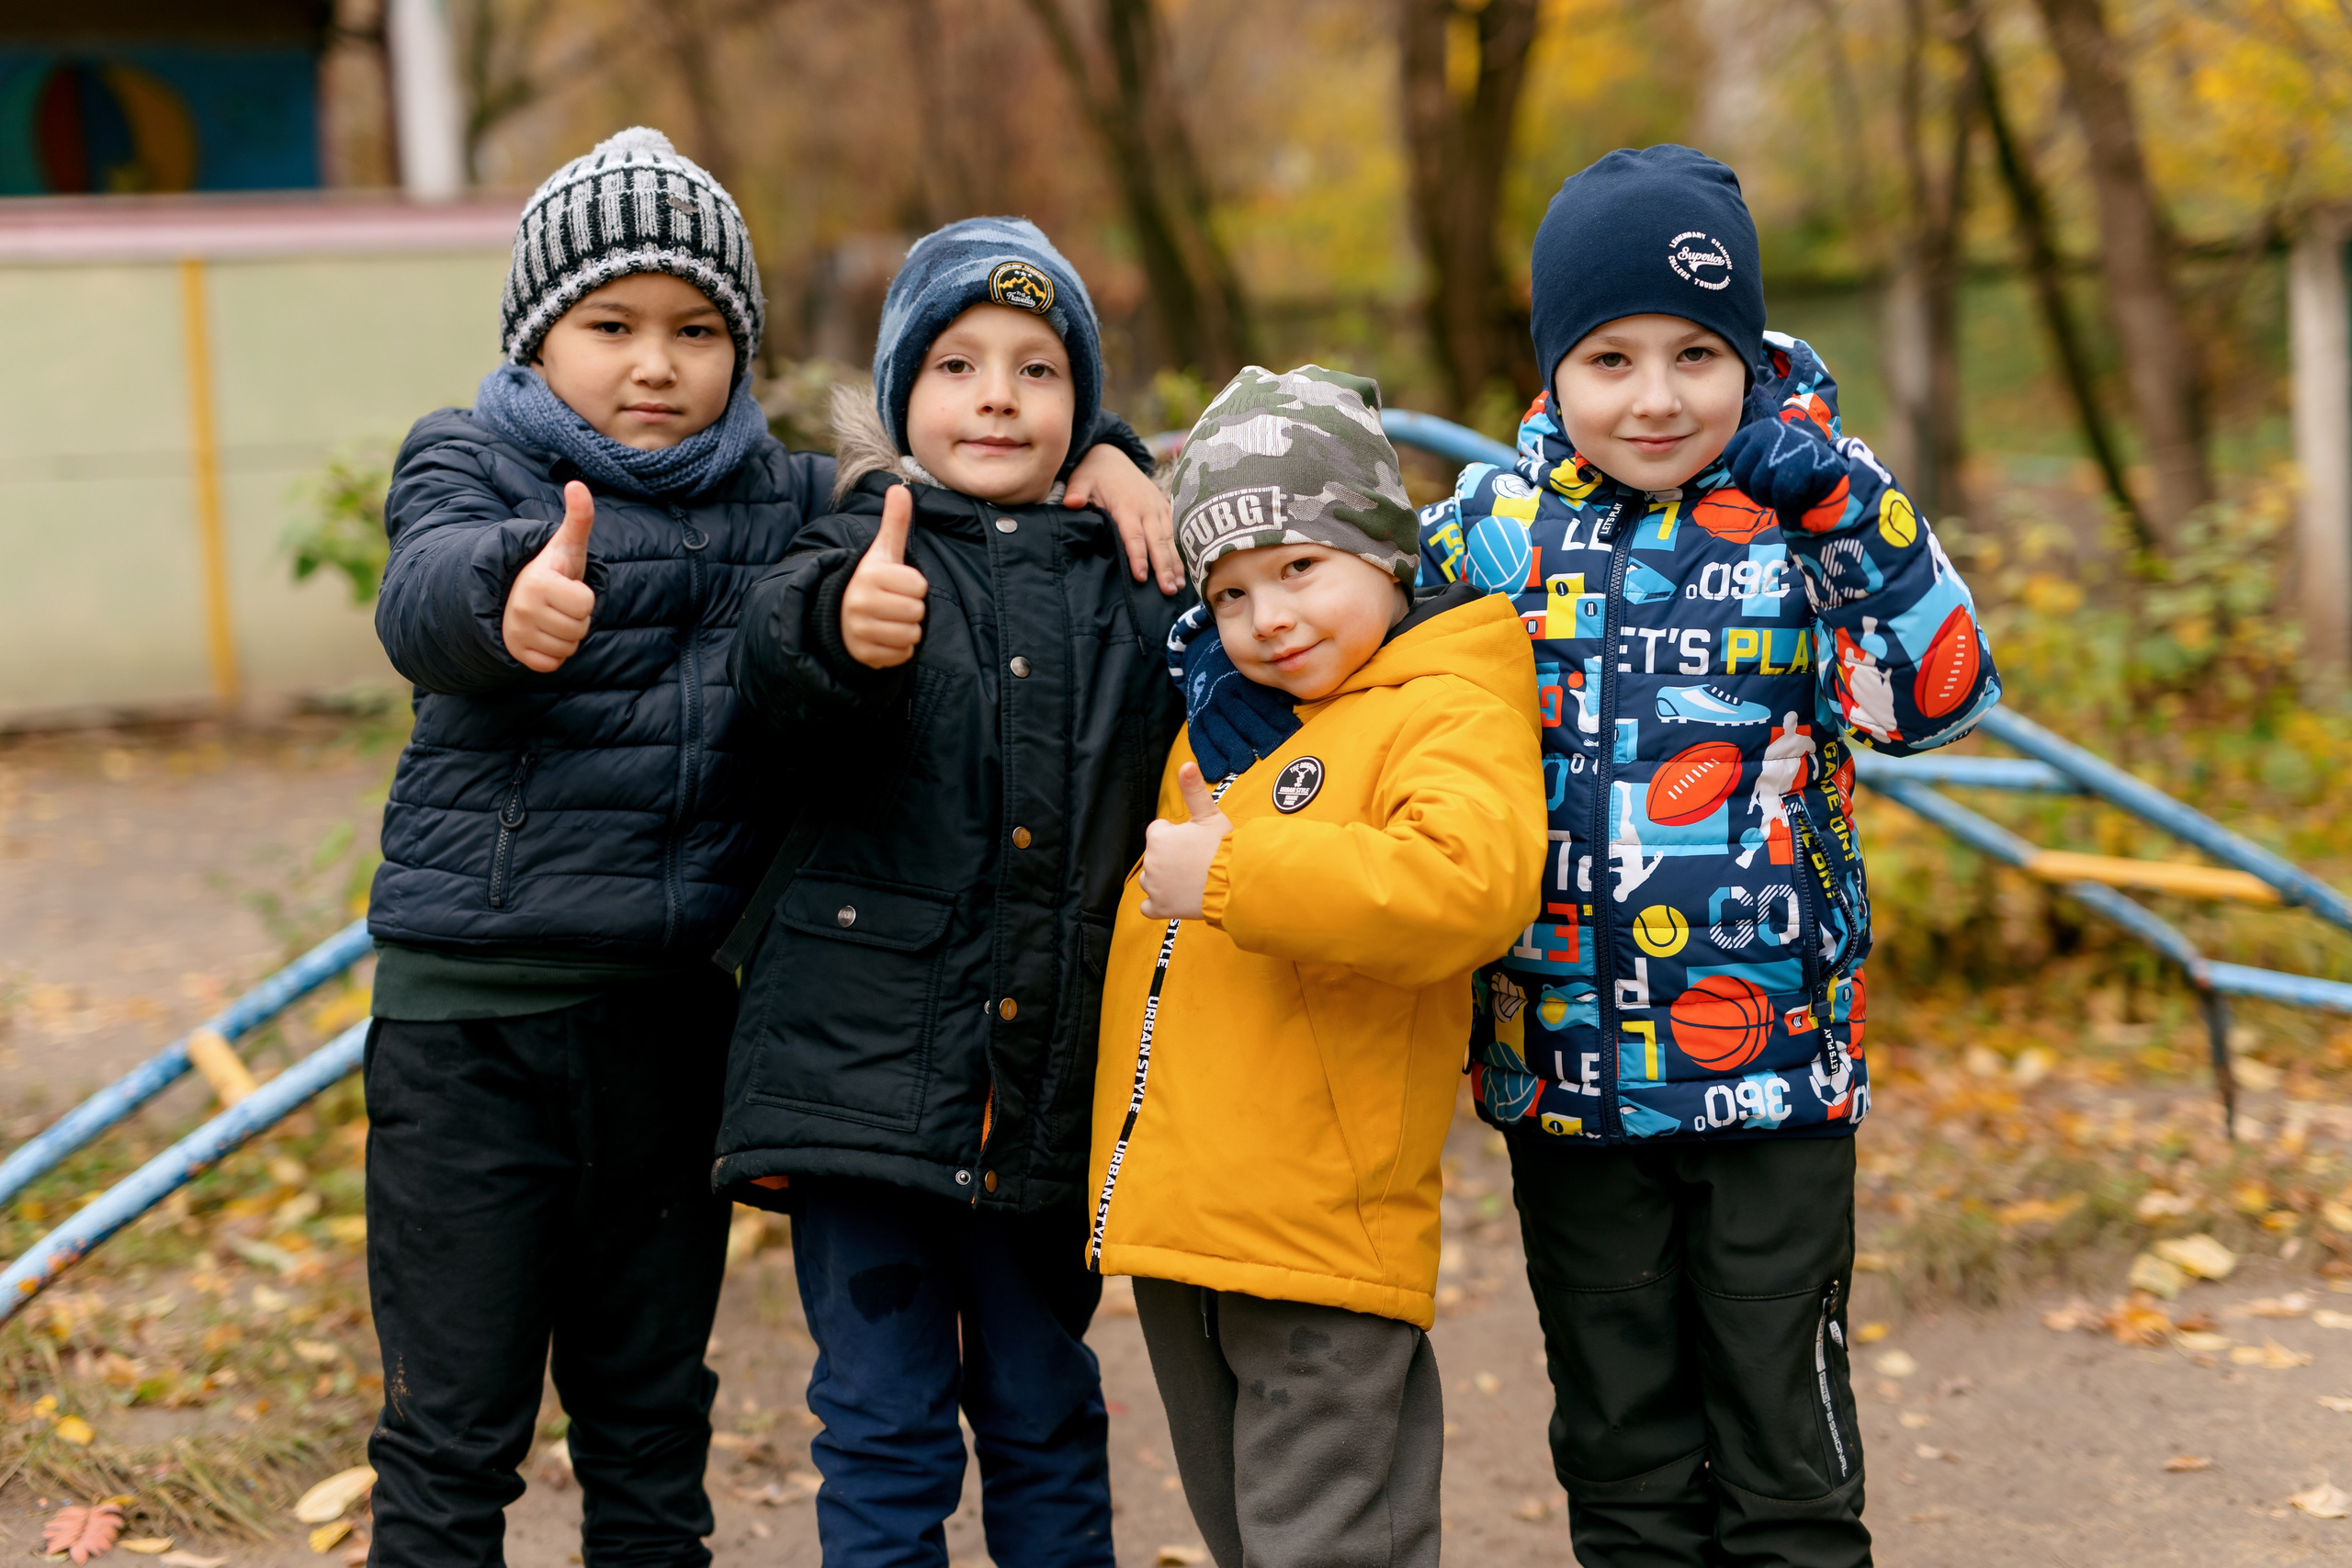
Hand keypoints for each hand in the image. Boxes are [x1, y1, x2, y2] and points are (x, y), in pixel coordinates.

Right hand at [502, 481, 596, 671]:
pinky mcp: (515, 653)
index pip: (586, 604)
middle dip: (577, 618)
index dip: (584, 597)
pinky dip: (553, 654)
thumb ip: (578, 518)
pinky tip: (543, 635)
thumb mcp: (566, 545)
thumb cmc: (550, 569)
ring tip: (551, 617)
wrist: (513, 592)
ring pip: (568, 648)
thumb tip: (578, 484)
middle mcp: (523, 608)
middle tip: (559, 604)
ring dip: (567, 636)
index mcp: (539, 582)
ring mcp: (516, 633)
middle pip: (579, 629)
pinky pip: (552, 664)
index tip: (567, 587)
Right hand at [840, 484, 929, 668]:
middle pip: (917, 611)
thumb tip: (899, 488)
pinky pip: (902, 655)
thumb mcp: (883, 551)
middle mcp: (860, 602)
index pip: (919, 586)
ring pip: (912, 635)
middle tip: (894, 604)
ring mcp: (859, 631)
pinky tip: (884, 637)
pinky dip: (899, 649)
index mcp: (869, 575)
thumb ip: (894, 522)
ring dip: (907, 630)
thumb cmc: (872, 580)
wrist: (840, 614)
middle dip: (913, 609)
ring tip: (889, 620)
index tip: (897, 584)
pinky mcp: (863, 654)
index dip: (914, 586)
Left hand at [1067, 442, 1179, 592]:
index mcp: (1126, 505)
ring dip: (1176, 564)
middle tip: (1168, 590)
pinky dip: (1181, 552)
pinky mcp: (1165, 509)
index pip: (1134, 536)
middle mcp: (1147, 508)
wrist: (1111, 456)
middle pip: (1157, 542)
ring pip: (1170, 540)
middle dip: (1164, 567)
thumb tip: (1071, 503)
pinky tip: (1184, 572)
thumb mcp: (1081, 479)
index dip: (1138, 556)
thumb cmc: (1093, 473)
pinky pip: (1175, 532)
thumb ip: (1076, 492)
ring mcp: (1159, 508)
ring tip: (1178, 587)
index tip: (1141, 577)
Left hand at [1139, 763, 1231, 920]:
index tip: (1193, 841)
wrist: (1236, 883)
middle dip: (1171, 858)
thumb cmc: (1224, 848)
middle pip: (1156, 857)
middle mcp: (1150, 863)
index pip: (1158, 832)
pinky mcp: (1160, 909)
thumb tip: (1186, 764)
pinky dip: (1159, 904)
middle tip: (1197, 861)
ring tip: (1191, 879)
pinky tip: (1176, 898)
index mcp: (1158, 838)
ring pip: (1151, 880)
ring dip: (1164, 880)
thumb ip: (1193, 790)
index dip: (1177, 835)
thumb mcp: (1210, 815)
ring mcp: (1154, 888)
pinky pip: (1148, 907)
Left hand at [1722, 405, 1852, 534]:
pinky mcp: (1802, 469)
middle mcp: (1771, 435)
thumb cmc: (1798, 457)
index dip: (1743, 475)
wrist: (1832, 475)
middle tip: (1777, 482)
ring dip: (1772, 497)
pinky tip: (1801, 492)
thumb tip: (1757, 388)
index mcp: (1760, 428)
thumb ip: (1765, 413)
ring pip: (1759, 488)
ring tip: (1788, 486)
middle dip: (1757, 489)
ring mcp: (1786, 450)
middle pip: (1742, 478)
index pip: (1731, 460)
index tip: (1762, 471)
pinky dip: (1789, 502)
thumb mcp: (1779, 432)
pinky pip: (1780, 496)